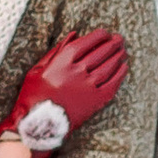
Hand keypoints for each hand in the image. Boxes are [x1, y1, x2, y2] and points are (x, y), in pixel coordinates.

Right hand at [0, 26, 128, 155]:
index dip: (98, 36)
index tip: (105, 33)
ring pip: (108, 66)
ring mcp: (87, 87)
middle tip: (120, 39)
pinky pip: (111, 84)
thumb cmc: (34, 95)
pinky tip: (124, 67)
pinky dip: (120, 74)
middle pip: (100, 53)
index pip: (85, 43)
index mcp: (61, 62)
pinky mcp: (94, 101)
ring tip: (123, 51)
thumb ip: (56, 50)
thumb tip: (74, 34)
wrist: (39, 125)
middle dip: (112, 44)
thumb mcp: (37, 69)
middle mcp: (76, 72)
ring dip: (118, 56)